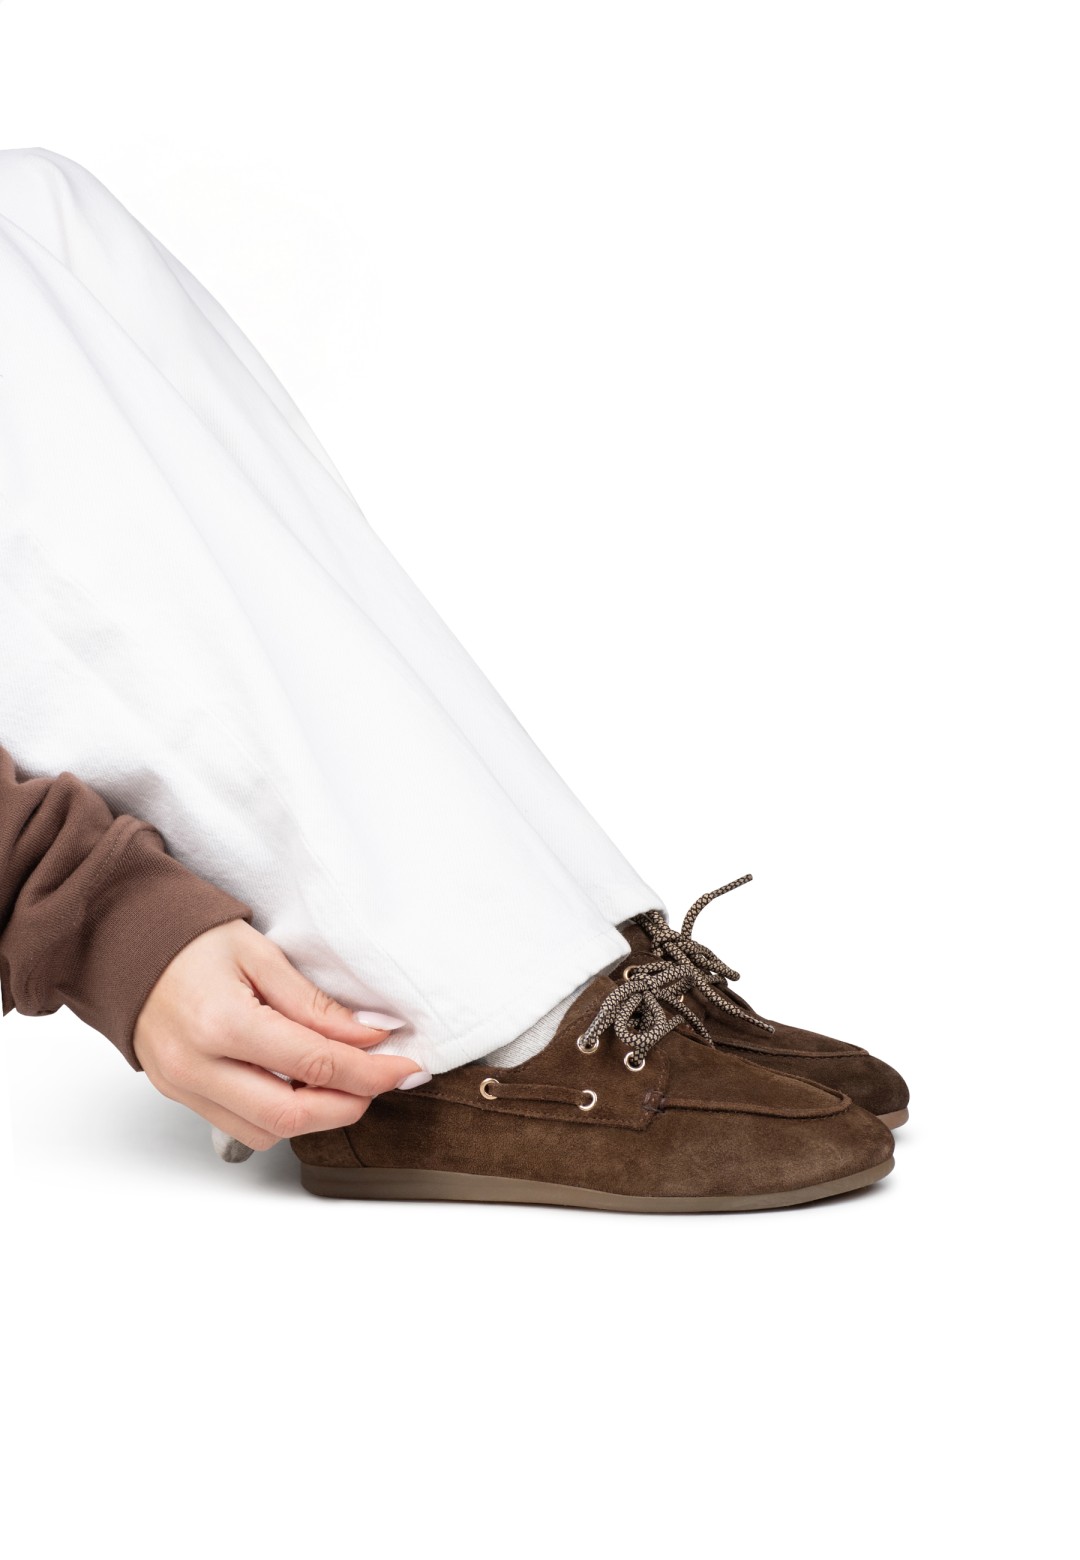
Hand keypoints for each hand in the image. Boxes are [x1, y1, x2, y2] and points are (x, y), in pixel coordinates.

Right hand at [133, 919, 422, 1149]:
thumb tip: (369, 1037)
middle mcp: (198, 1066)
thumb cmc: (189, 941)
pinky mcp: (180, 1096)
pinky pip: (240, 1127)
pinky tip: (300, 1087)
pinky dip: (280, 1116)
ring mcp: (183, 1088)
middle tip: (381, 1083)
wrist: (124, 945)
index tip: (403, 1067)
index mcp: (221, 1023)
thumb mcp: (260, 955)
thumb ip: (314, 1004)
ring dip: (315, 1118)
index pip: (314, 1065)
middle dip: (349, 1106)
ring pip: (265, 1133)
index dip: (369, 1072)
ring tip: (344, 1084)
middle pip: (291, 1117)